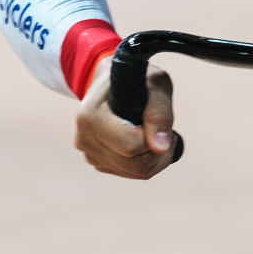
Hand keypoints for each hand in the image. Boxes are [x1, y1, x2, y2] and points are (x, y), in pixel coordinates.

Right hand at [75, 56, 180, 177]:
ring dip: (154, 159)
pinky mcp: (96, 161)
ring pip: (133, 173)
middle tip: (168, 133)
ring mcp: (88, 152)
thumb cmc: (136, 80)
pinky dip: (144, 162)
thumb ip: (159, 112)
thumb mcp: (155, 84)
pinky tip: (144, 142)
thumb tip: (160, 147)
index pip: (131, 146)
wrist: (114, 82)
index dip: (153, 137)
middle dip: (158, 154)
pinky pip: (129, 173)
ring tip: (156, 134)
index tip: (158, 120)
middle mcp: (84, 138)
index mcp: (90, 115)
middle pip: (134, 165)